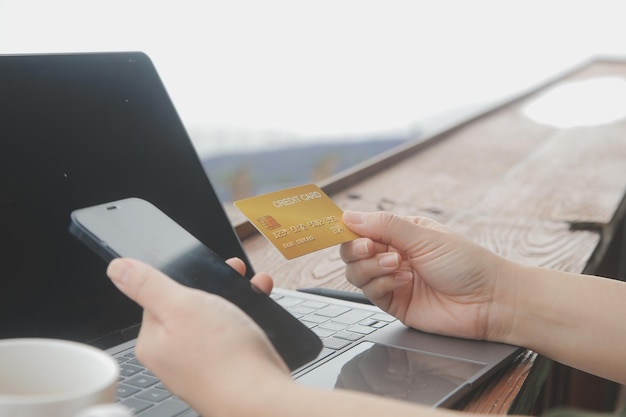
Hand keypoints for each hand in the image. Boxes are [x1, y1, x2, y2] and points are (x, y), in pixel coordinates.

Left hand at [106, 257, 290, 416]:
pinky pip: (234, 338)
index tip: (205, 272)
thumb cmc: (223, 358)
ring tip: (254, 290)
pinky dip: (248, 323)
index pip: (159, 297)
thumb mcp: (181, 306)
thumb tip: (118, 269)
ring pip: (217, 321)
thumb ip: (148, 285)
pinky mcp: (227, 371)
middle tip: (234, 277)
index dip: (185, 280)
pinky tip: (259, 321)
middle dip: (217, 290)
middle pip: (191, 308)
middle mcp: (175, 356)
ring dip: (237, 302)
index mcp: (154, 341)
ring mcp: (202, 366)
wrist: (262, 400)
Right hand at [340, 211, 509, 339]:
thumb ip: (384, 226)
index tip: (340, 228)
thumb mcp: (424, 236)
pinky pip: (370, 292)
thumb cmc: (467, 264)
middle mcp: (394, 255)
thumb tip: (349, 216)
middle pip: (352, 251)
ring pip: (356, 273)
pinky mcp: (394, 303)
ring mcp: (392, 280)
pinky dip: (381, 284)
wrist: (490, 302)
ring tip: (397, 264)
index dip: (349, 229)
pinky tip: (403, 280)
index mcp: (402, 233)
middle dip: (357, 249)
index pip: (363, 227)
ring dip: (371, 267)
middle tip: (371, 248)